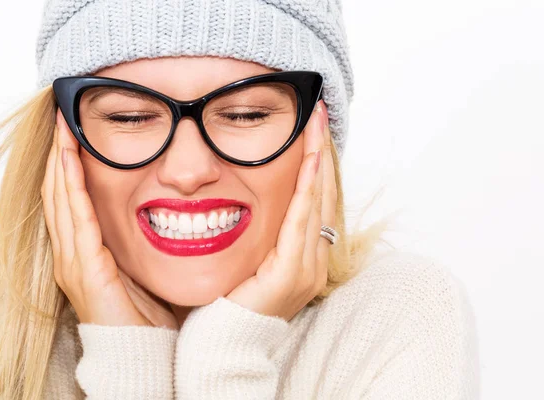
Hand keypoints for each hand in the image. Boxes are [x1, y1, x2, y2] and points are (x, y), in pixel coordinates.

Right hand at [41, 109, 178, 329]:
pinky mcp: (84, 267)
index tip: (73, 134)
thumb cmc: (144, 311)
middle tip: (62, 120)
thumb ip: (134, 240)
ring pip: (60, 200)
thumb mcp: (138, 265)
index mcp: (84, 251)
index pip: (70, 200)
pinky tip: (69, 161)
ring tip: (62, 130)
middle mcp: (71, 253)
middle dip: (59, 156)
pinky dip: (70, 187)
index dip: (68, 167)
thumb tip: (153, 209)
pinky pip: (76, 218)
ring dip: (60, 163)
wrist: (142, 349)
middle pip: (57, 194)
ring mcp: (73, 260)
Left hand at [226, 100, 334, 321]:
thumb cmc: (226, 303)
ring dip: (318, 160)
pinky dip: (307, 187)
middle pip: (323, 195)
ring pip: (317, 201)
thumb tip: (241, 199)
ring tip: (317, 124)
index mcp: (303, 256)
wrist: (220, 345)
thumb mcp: (246, 259)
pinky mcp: (293, 272)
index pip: (314, 200)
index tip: (312, 131)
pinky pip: (302, 219)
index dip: (315, 164)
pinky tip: (310, 159)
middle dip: (321, 153)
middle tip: (320, 114)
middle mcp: (314, 260)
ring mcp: (308, 267)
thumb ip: (256, 234)